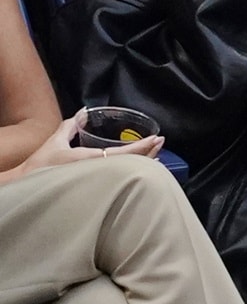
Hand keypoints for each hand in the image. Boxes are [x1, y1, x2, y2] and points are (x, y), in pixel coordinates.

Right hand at [18, 111, 163, 176]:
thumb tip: (84, 112)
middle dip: (148, 155)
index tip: (156, 139)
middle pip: (130, 166)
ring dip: (144, 164)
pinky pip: (119, 179)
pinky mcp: (95, 189)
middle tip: (161, 143)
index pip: (122, 155)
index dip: (141, 148)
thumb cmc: (40, 166)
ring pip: (126, 174)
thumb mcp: (54, 142)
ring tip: (156, 153)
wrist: (27, 190)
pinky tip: (142, 167)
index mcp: (88, 161)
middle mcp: (96, 174)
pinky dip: (133, 172)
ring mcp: (97, 183)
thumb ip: (70, 126)